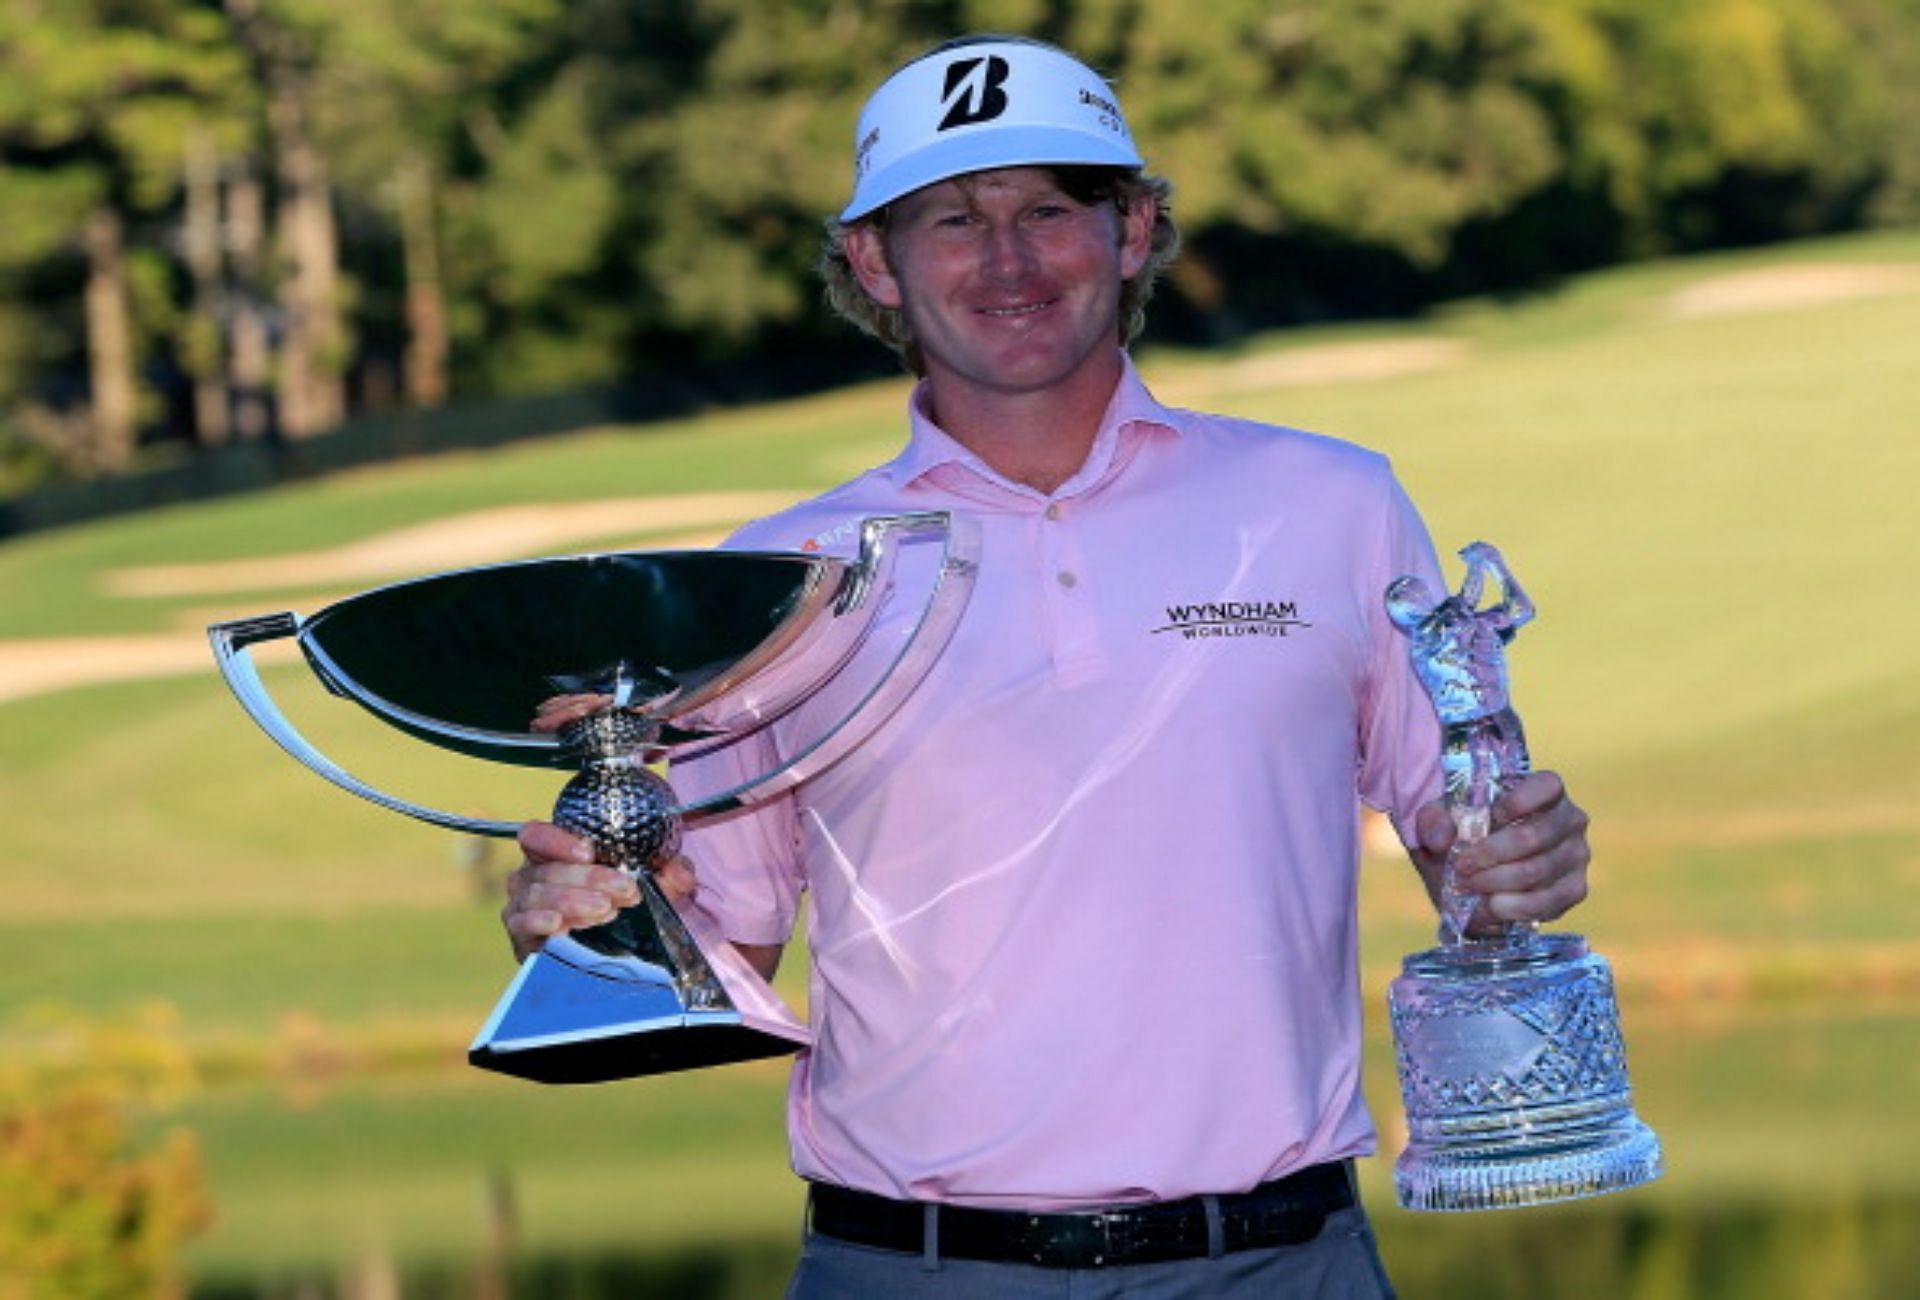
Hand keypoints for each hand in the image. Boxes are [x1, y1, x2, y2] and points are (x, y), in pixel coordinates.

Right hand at [501, 820, 698, 961]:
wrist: (615, 956)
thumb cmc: (626, 908)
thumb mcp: (657, 887)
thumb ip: (672, 874)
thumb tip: (680, 871)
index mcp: (556, 854)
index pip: (538, 835)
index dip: (557, 840)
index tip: (588, 852)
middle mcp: (533, 876)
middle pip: (547, 869)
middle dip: (588, 878)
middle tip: (623, 890)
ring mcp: (524, 907)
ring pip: (536, 895)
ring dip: (571, 900)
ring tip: (604, 910)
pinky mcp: (523, 938)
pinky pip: (520, 924)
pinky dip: (538, 922)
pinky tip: (559, 924)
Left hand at [1411, 771, 1590, 936]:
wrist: (1474, 877)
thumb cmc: (1463, 836)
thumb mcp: (1439, 822)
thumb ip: (1433, 821)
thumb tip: (1440, 838)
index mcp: (1545, 790)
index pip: (1547, 786)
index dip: (1517, 802)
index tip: (1487, 818)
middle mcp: (1569, 819)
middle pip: (1533, 837)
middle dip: (1491, 855)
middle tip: (1462, 866)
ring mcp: (1576, 855)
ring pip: (1537, 871)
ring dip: (1497, 882)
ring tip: (1470, 887)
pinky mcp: (1575, 889)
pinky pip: (1549, 902)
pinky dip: (1515, 907)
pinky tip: (1492, 906)